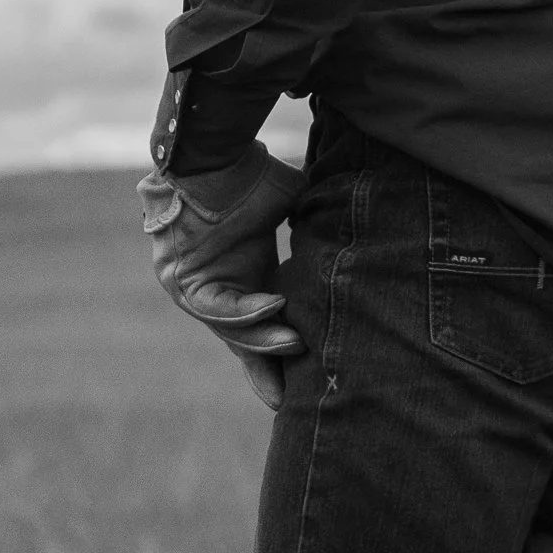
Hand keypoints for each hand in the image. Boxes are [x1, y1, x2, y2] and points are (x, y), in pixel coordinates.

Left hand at [137, 144, 306, 408]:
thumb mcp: (295, 209)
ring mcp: (194, 287)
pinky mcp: (183, 278)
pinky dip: (244, 310)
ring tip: (296, 343)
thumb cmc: (254, 175)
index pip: (258, 328)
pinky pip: (215, 306)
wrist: (217, 152)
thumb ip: (321, 228)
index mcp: (242, 277)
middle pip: (242, 340)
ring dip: (264, 337)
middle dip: (266, 369)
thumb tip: (369, 229)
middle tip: (290, 400)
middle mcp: (216, 289)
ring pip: (229, 328)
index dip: (275, 358)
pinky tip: (274, 305)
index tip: (294, 392)